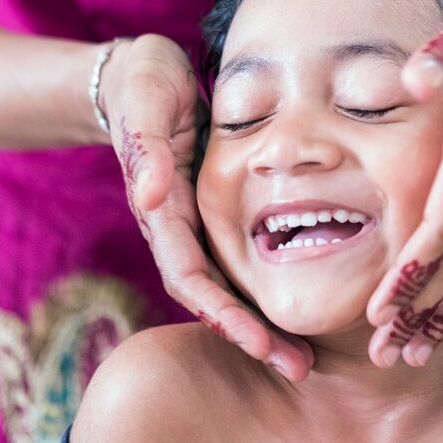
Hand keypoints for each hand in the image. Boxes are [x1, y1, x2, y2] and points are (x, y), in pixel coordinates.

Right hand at [100, 34, 314, 380]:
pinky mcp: (212, 215)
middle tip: (297, 368)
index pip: (188, 275)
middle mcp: (176, 226)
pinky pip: (238, 264)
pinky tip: (297, 313)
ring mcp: (194, 224)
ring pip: (226, 288)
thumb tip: (150, 193)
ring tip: (303, 359)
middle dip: (250, 336)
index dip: (221, 312)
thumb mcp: (145, 102)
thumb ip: (145, 145)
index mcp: (161, 209)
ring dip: (260, 326)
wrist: (139, 74)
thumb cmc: (143, 83)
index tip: (256, 343)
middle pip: (210, 297)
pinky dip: (263, 293)